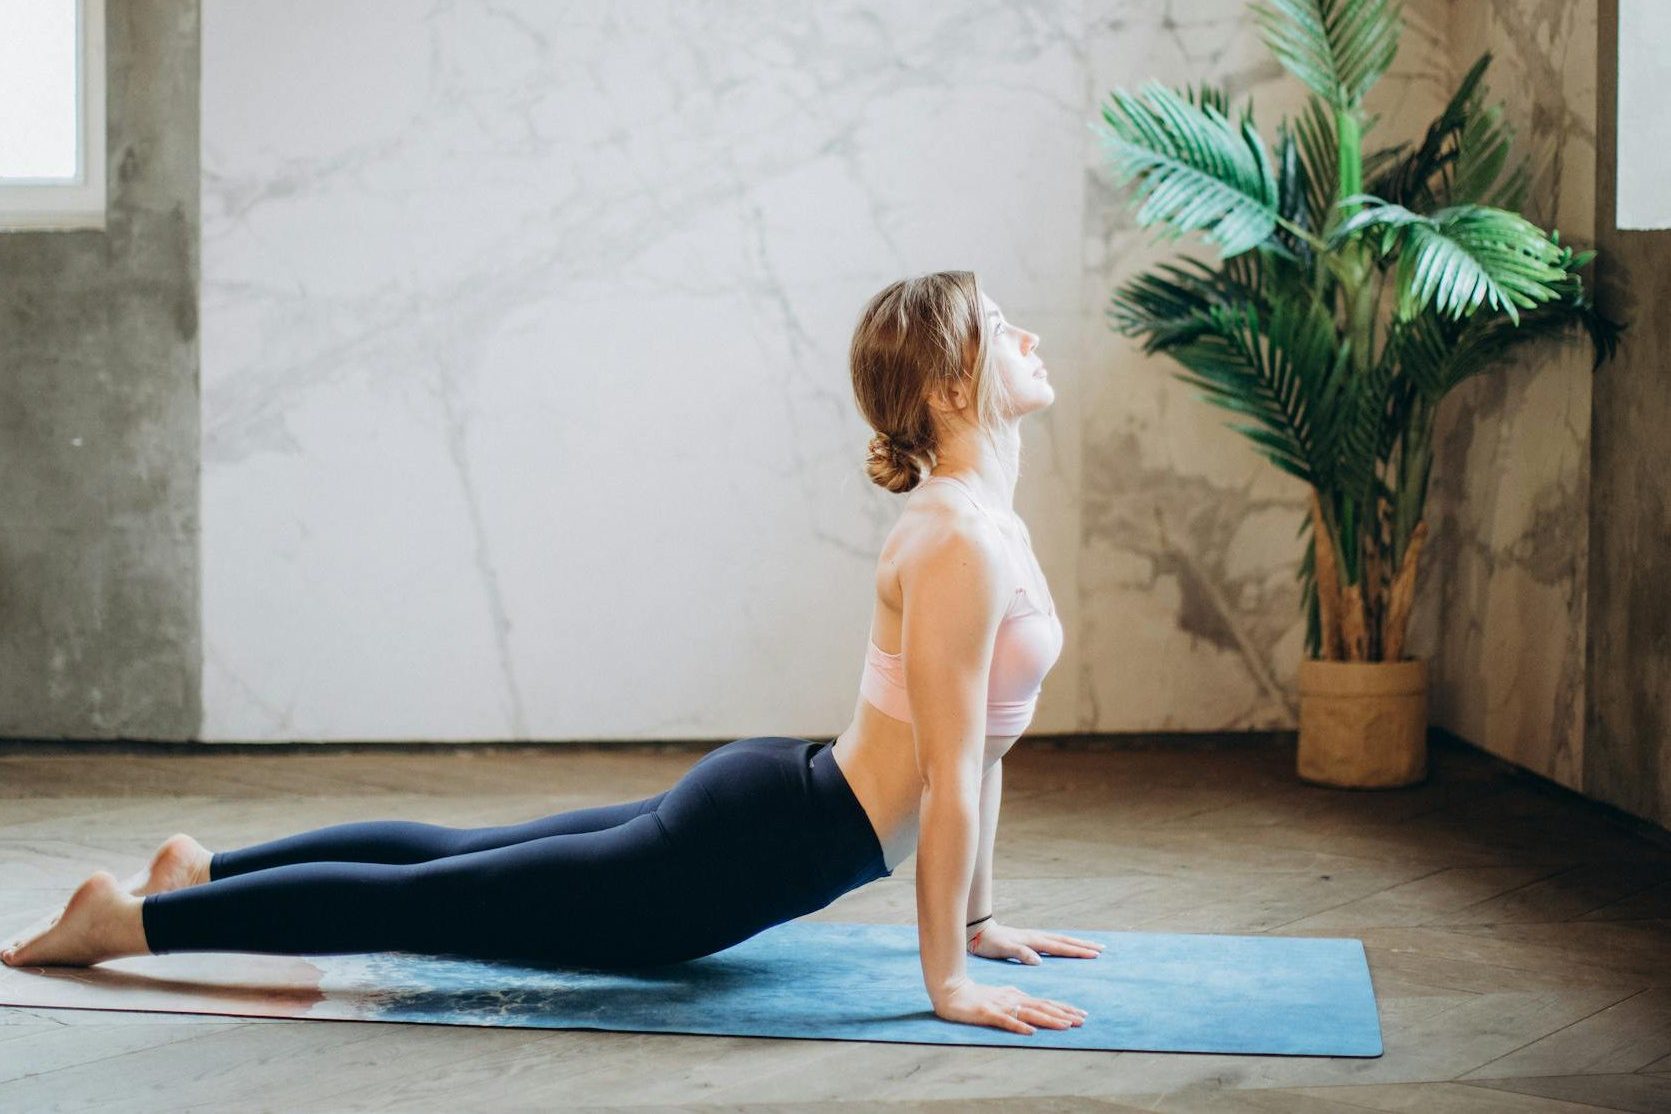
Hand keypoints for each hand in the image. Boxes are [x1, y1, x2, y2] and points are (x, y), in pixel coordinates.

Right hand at [932, 976, 1087, 1034]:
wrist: (951, 990)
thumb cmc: (976, 995)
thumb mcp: (1001, 996)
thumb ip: (1017, 999)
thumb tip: (1033, 1005)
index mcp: (1017, 996)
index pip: (1045, 1003)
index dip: (1063, 1008)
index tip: (1081, 1015)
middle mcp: (1013, 999)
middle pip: (1042, 1007)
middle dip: (1064, 1014)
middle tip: (1083, 1020)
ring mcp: (1001, 1006)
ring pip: (1029, 1013)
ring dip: (1049, 1019)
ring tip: (1066, 1025)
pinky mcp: (988, 1013)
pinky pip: (1006, 1021)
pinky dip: (1019, 1026)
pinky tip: (1030, 1031)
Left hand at [968, 920, 1104, 964]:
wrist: (979, 932)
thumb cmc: (991, 943)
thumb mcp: (1004, 949)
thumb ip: (1021, 954)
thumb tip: (1040, 961)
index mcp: (1034, 941)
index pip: (1060, 947)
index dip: (1077, 951)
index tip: (1094, 954)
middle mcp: (1037, 937)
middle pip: (1065, 941)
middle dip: (1083, 945)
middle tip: (1102, 949)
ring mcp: (1034, 937)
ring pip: (1061, 940)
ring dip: (1077, 943)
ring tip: (1091, 946)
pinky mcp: (1030, 940)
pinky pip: (1053, 941)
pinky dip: (1065, 943)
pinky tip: (1068, 946)